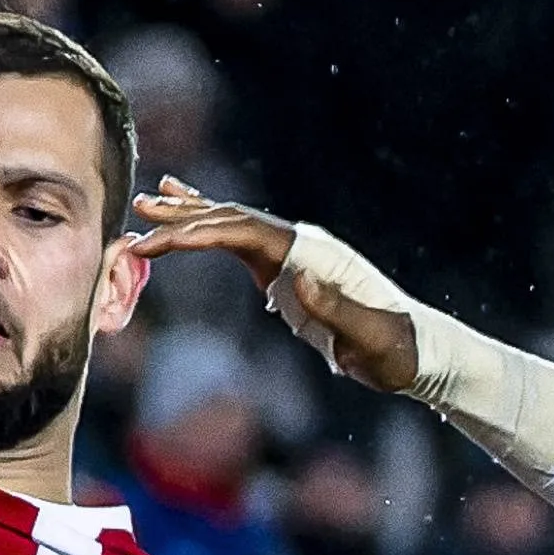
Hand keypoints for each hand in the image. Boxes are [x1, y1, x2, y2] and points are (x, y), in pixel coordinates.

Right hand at [126, 181, 415, 395]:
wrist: (416, 352)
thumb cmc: (394, 350)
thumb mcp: (369, 338)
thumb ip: (336, 309)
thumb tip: (297, 276)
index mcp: (310, 255)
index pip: (241, 231)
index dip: (196, 233)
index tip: (154, 244)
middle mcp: (298, 244)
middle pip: (230, 218)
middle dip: (182, 217)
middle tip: (137, 215)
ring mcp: (292, 253)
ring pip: (232, 222)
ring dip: (190, 213)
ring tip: (148, 202)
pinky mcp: (288, 268)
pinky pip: (242, 240)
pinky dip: (212, 226)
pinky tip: (189, 214)